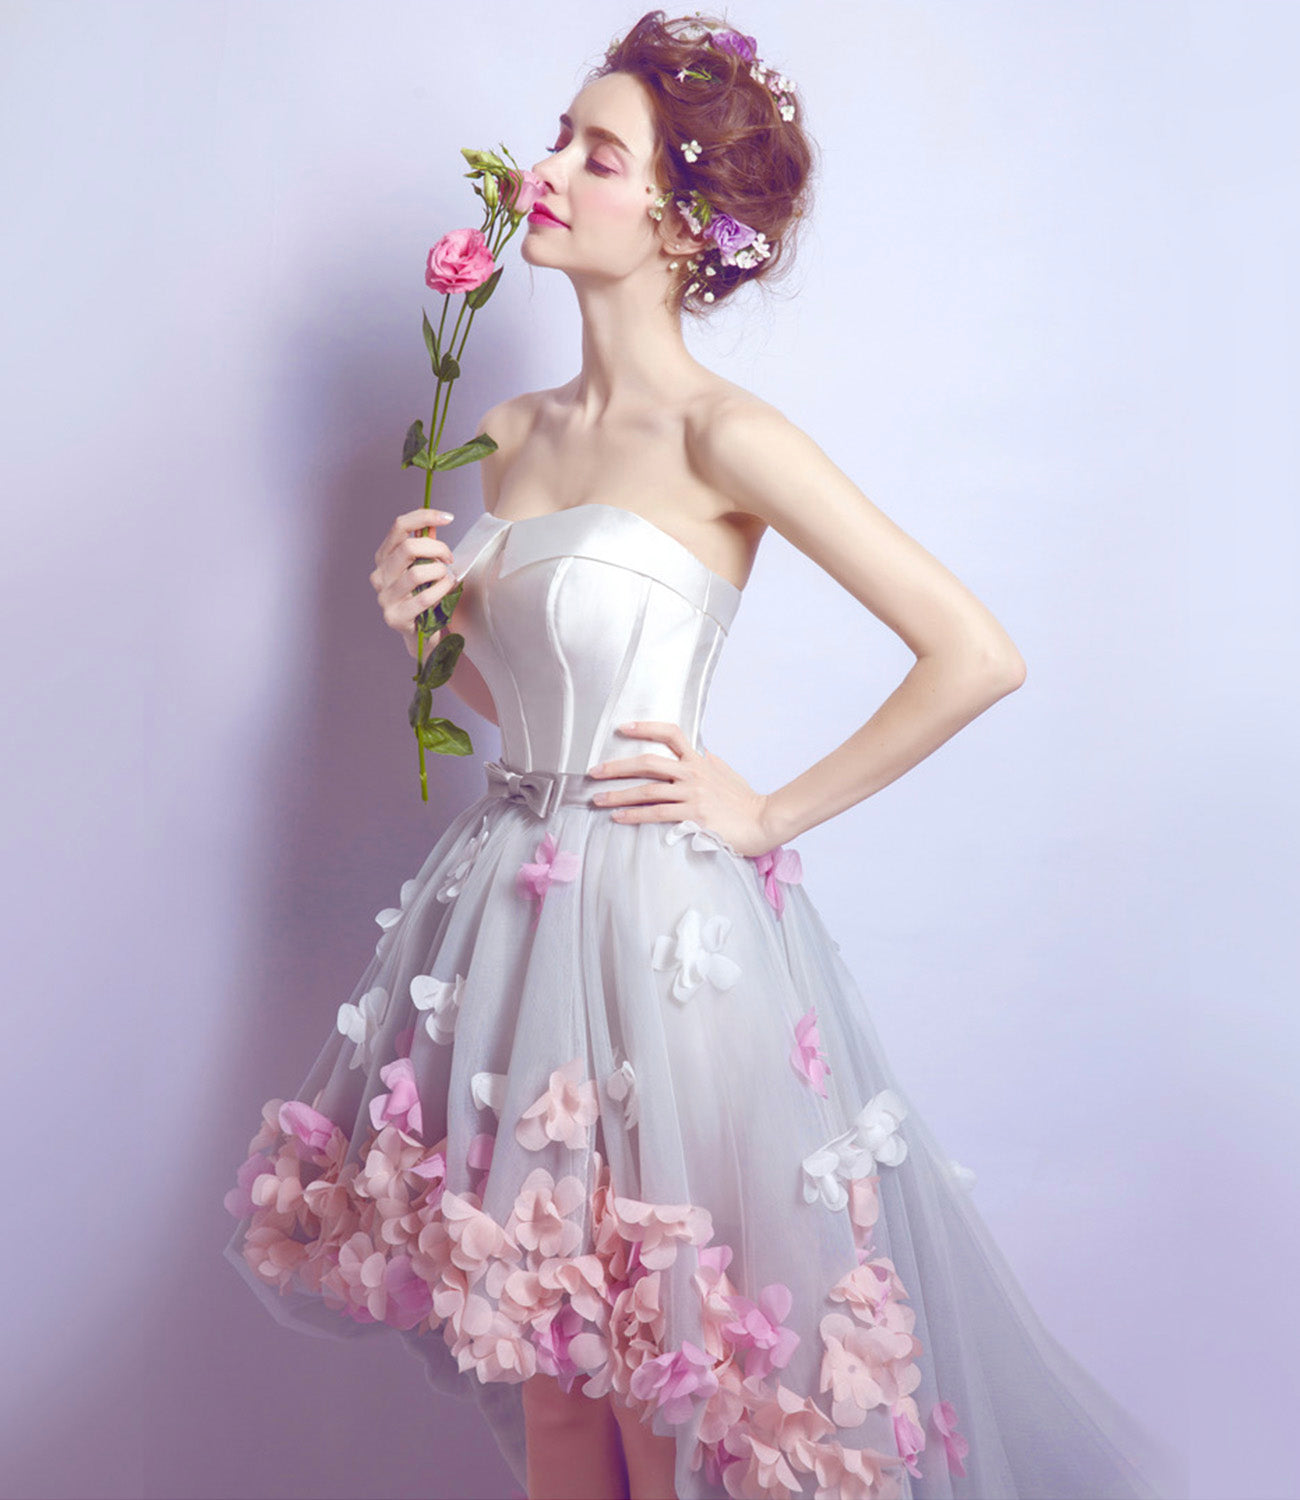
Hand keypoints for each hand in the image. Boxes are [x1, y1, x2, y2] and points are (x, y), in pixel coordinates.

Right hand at [369, 507, 457, 658]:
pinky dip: (441, 590)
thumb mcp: (424, 567)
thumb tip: (436, 520)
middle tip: (449, 558)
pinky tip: (447, 589)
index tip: (448, 517)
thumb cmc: (424, 595)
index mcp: (383, 557)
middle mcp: (379, 575)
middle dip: (437, 549)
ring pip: (417, 573)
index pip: (399, 526)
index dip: (424, 516)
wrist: (421, 633)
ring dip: (439, 573)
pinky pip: (424, 598)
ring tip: (447, 578)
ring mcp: (384, 597)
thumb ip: (426, 546)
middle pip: (409, 548)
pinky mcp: (394, 617)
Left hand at [588, 720, 776, 858]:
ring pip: (647, 790)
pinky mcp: (693, 816)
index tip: (623, 728)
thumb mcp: (726, 773)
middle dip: (617, 766)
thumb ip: (708, 763)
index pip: (671, 734)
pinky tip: (618, 817)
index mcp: (700, 761)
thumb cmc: (746, 801)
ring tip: (598, 799)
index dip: (646, 727)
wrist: (765, 821)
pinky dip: (634, 815)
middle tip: (595, 771)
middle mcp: (693, 773)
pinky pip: (657, 813)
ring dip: (618, 795)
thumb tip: (699, 754)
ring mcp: (693, 795)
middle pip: (648, 762)